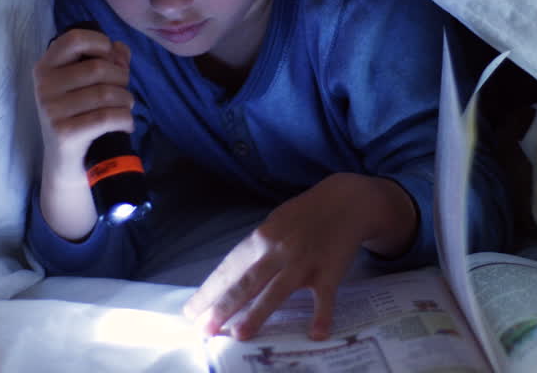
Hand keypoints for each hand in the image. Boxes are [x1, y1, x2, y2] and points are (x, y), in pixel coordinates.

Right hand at [34, 28, 133, 170]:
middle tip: (123, 94)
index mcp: (46, 68)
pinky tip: (125, 125)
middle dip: (122, 79)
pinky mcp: (64, 133)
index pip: (74, 39)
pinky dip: (125, 120)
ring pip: (106, 93)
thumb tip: (121, 48)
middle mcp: (44, 86)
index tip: (111, 59)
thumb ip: (107, 61)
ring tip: (125, 109)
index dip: (101, 44)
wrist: (66, 164)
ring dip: (126, 101)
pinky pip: (108, 117)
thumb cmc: (79, 117)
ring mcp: (51, 110)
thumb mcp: (86, 86)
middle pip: (99, 68)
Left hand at [183, 172, 417, 340]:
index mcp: (261, 237)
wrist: (345, 201)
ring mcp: (304, 262)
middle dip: (223, 307)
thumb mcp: (273, 224)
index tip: (191, 312)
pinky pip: (324, 298)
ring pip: (277, 292)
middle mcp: (278, 250)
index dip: (209, 292)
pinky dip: (321, 315)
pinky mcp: (329, 272)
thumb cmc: (304, 216)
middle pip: (246, 283)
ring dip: (257, 314)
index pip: (229, 269)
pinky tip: (315, 334)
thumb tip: (231, 280)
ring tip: (239, 335)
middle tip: (205, 329)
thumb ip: (255, 251)